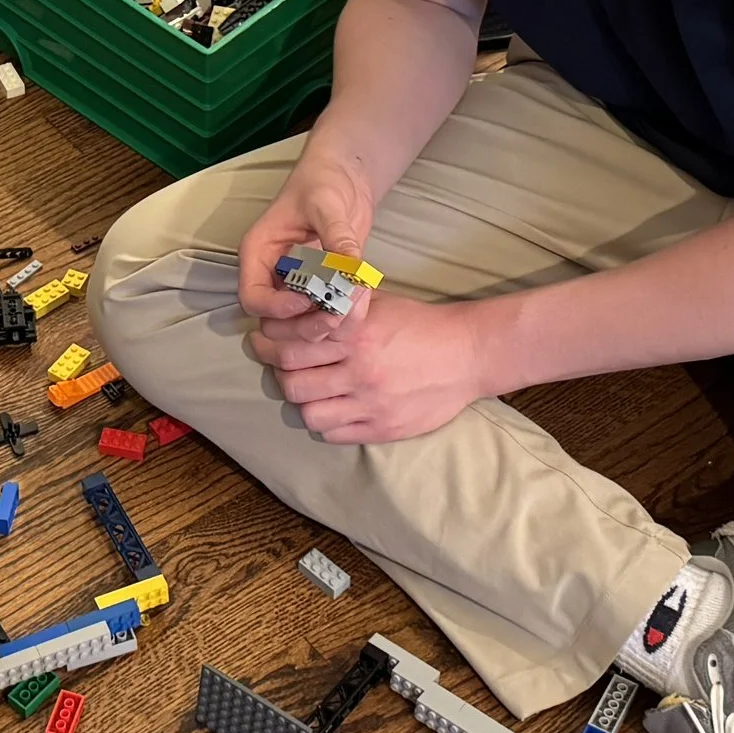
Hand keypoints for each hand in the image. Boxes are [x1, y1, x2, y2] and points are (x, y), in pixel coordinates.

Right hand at [237, 151, 376, 338]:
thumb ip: (337, 237)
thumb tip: (350, 268)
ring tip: (354, 305)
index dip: (276, 308)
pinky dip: (344, 314)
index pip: (253, 297)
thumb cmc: (322, 180)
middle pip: (275, 321)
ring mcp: (298, 283)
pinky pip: (326, 312)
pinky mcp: (322, 286)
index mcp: (259, 252)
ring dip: (327, 324)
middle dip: (304, 325)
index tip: (307, 300)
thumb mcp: (326, 204)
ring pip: (301, 324)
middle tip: (336, 314)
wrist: (345, 175)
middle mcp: (273, 273)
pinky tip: (362, 296)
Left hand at [250, 292, 490, 442]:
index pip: (290, 342)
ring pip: (308, 413)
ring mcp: (371, 402)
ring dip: (301, 401)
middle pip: (292, 381)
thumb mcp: (377, 303)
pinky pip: (334, 434)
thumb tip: (296, 299)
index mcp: (354, 333)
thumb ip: (338, 304)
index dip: (269, 341)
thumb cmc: (420, 324)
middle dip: (278, 373)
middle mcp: (359, 369)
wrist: (469, 354)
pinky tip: (329, 408)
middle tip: (279, 366)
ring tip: (306, 390)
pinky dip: (324, 423)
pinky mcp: (383, 427)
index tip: (264, 338)